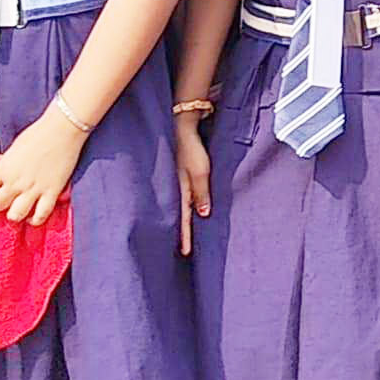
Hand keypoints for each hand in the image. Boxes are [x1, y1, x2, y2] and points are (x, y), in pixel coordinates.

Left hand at [0, 109, 87, 226]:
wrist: (62, 129)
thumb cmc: (37, 134)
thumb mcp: (13, 149)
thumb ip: (6, 166)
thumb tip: (2, 176)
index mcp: (3, 169)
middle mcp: (15, 182)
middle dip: (0, 203)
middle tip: (6, 199)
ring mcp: (33, 189)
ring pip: (16, 215)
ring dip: (15, 213)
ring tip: (19, 209)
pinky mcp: (51, 192)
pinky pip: (40, 215)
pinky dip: (36, 219)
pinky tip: (34, 216)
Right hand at [173, 113, 210, 254]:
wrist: (182, 126)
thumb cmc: (191, 149)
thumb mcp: (200, 172)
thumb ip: (201, 193)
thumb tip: (203, 215)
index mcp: (180, 190)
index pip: (184, 218)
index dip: (185, 236)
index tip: (185, 253)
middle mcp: (176, 188)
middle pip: (180, 215)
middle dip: (181, 232)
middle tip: (183, 251)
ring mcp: (177, 181)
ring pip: (181, 206)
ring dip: (185, 220)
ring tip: (187, 235)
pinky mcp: (181, 174)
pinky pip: (184, 195)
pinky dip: (187, 205)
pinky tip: (191, 209)